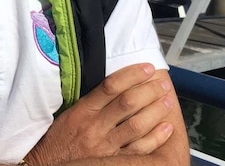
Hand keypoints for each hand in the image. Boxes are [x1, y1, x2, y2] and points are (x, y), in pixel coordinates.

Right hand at [25, 64, 175, 165]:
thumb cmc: (57, 140)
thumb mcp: (68, 114)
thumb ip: (90, 101)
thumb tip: (116, 85)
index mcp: (82, 111)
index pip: (110, 86)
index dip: (132, 75)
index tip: (146, 68)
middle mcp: (94, 127)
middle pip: (127, 104)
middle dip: (149, 91)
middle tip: (162, 84)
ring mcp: (104, 146)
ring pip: (136, 126)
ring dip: (155, 112)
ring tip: (167, 102)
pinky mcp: (112, 162)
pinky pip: (138, 150)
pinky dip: (155, 139)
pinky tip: (166, 129)